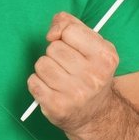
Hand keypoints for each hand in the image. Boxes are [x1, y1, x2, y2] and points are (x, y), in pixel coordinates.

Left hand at [27, 11, 119, 132]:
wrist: (95, 114)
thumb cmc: (90, 72)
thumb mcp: (94, 45)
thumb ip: (72, 25)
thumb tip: (52, 31)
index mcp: (105, 57)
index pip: (69, 30)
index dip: (63, 34)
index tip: (66, 43)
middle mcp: (93, 76)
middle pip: (54, 47)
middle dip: (55, 54)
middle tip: (68, 67)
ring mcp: (75, 93)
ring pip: (41, 64)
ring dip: (46, 68)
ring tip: (59, 78)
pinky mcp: (57, 106)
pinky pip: (33, 81)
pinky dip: (37, 83)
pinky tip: (51, 88)